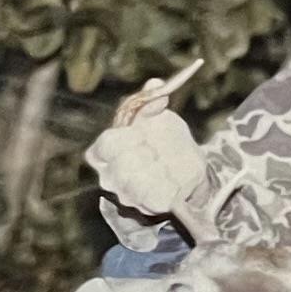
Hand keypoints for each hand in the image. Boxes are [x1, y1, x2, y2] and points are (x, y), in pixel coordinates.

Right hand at [87, 60, 210, 219]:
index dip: (127, 139)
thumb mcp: (158, 115)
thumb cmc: (163, 137)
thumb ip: (153, 101)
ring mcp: (127, 195)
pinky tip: (174, 181)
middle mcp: (109, 176)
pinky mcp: (147, 207)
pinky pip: (156, 200)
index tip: (143, 133)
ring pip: (139, 186)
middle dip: (147, 156)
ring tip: (169, 165)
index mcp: (104, 151)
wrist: (186, 166)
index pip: (107, 145)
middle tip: (160, 151)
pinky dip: (170, 188)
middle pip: (123, 168)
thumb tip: (156, 84)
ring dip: (160, 172)